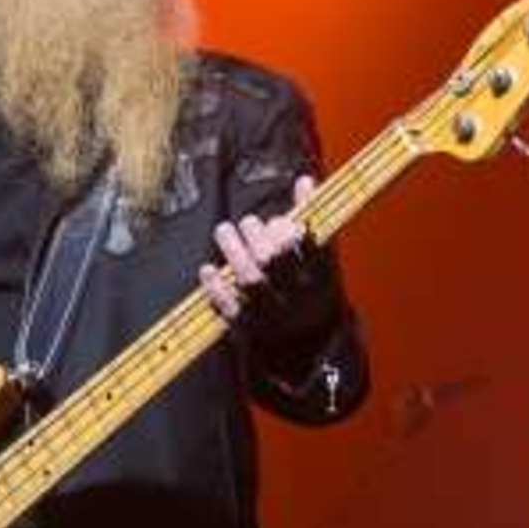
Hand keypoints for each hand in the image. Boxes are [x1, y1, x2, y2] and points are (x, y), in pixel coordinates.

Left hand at [200, 176, 317, 320]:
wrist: (306, 348)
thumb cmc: (310, 290)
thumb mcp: (321, 261)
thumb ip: (311, 220)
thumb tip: (304, 179)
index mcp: (321, 281)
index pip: (312, 251)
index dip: (296, 232)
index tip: (283, 221)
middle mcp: (299, 299)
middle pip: (276, 262)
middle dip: (259, 236)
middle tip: (249, 221)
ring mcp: (273, 316)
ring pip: (252, 280)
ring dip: (234, 251)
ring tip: (223, 229)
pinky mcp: (250, 330)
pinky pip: (230, 308)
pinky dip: (216, 288)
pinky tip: (207, 268)